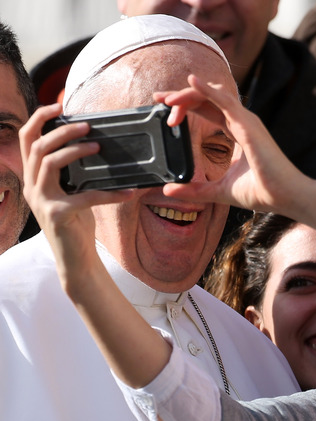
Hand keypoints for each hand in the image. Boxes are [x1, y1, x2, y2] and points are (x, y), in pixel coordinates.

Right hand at [19, 103, 131, 286]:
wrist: (75, 260)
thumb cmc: (77, 223)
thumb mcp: (72, 192)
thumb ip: (73, 172)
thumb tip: (95, 145)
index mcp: (33, 177)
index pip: (26, 139)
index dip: (39, 118)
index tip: (58, 105)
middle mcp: (31, 186)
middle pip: (37, 146)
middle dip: (62, 131)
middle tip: (87, 127)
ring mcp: (41, 201)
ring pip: (49, 163)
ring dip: (75, 151)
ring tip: (98, 147)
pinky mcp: (57, 215)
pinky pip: (84, 196)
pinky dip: (110, 193)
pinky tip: (129, 192)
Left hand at [154, 75, 312, 217]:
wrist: (287, 197)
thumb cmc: (263, 192)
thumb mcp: (220, 191)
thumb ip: (195, 190)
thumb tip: (169, 190)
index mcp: (238, 133)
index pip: (208, 110)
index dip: (186, 106)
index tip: (165, 110)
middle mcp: (242, 122)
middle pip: (207, 99)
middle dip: (181, 97)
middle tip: (157, 98)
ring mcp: (247, 121)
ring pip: (213, 96)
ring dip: (188, 94)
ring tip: (166, 98)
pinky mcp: (249, 125)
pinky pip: (225, 101)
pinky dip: (208, 90)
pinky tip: (192, 82)